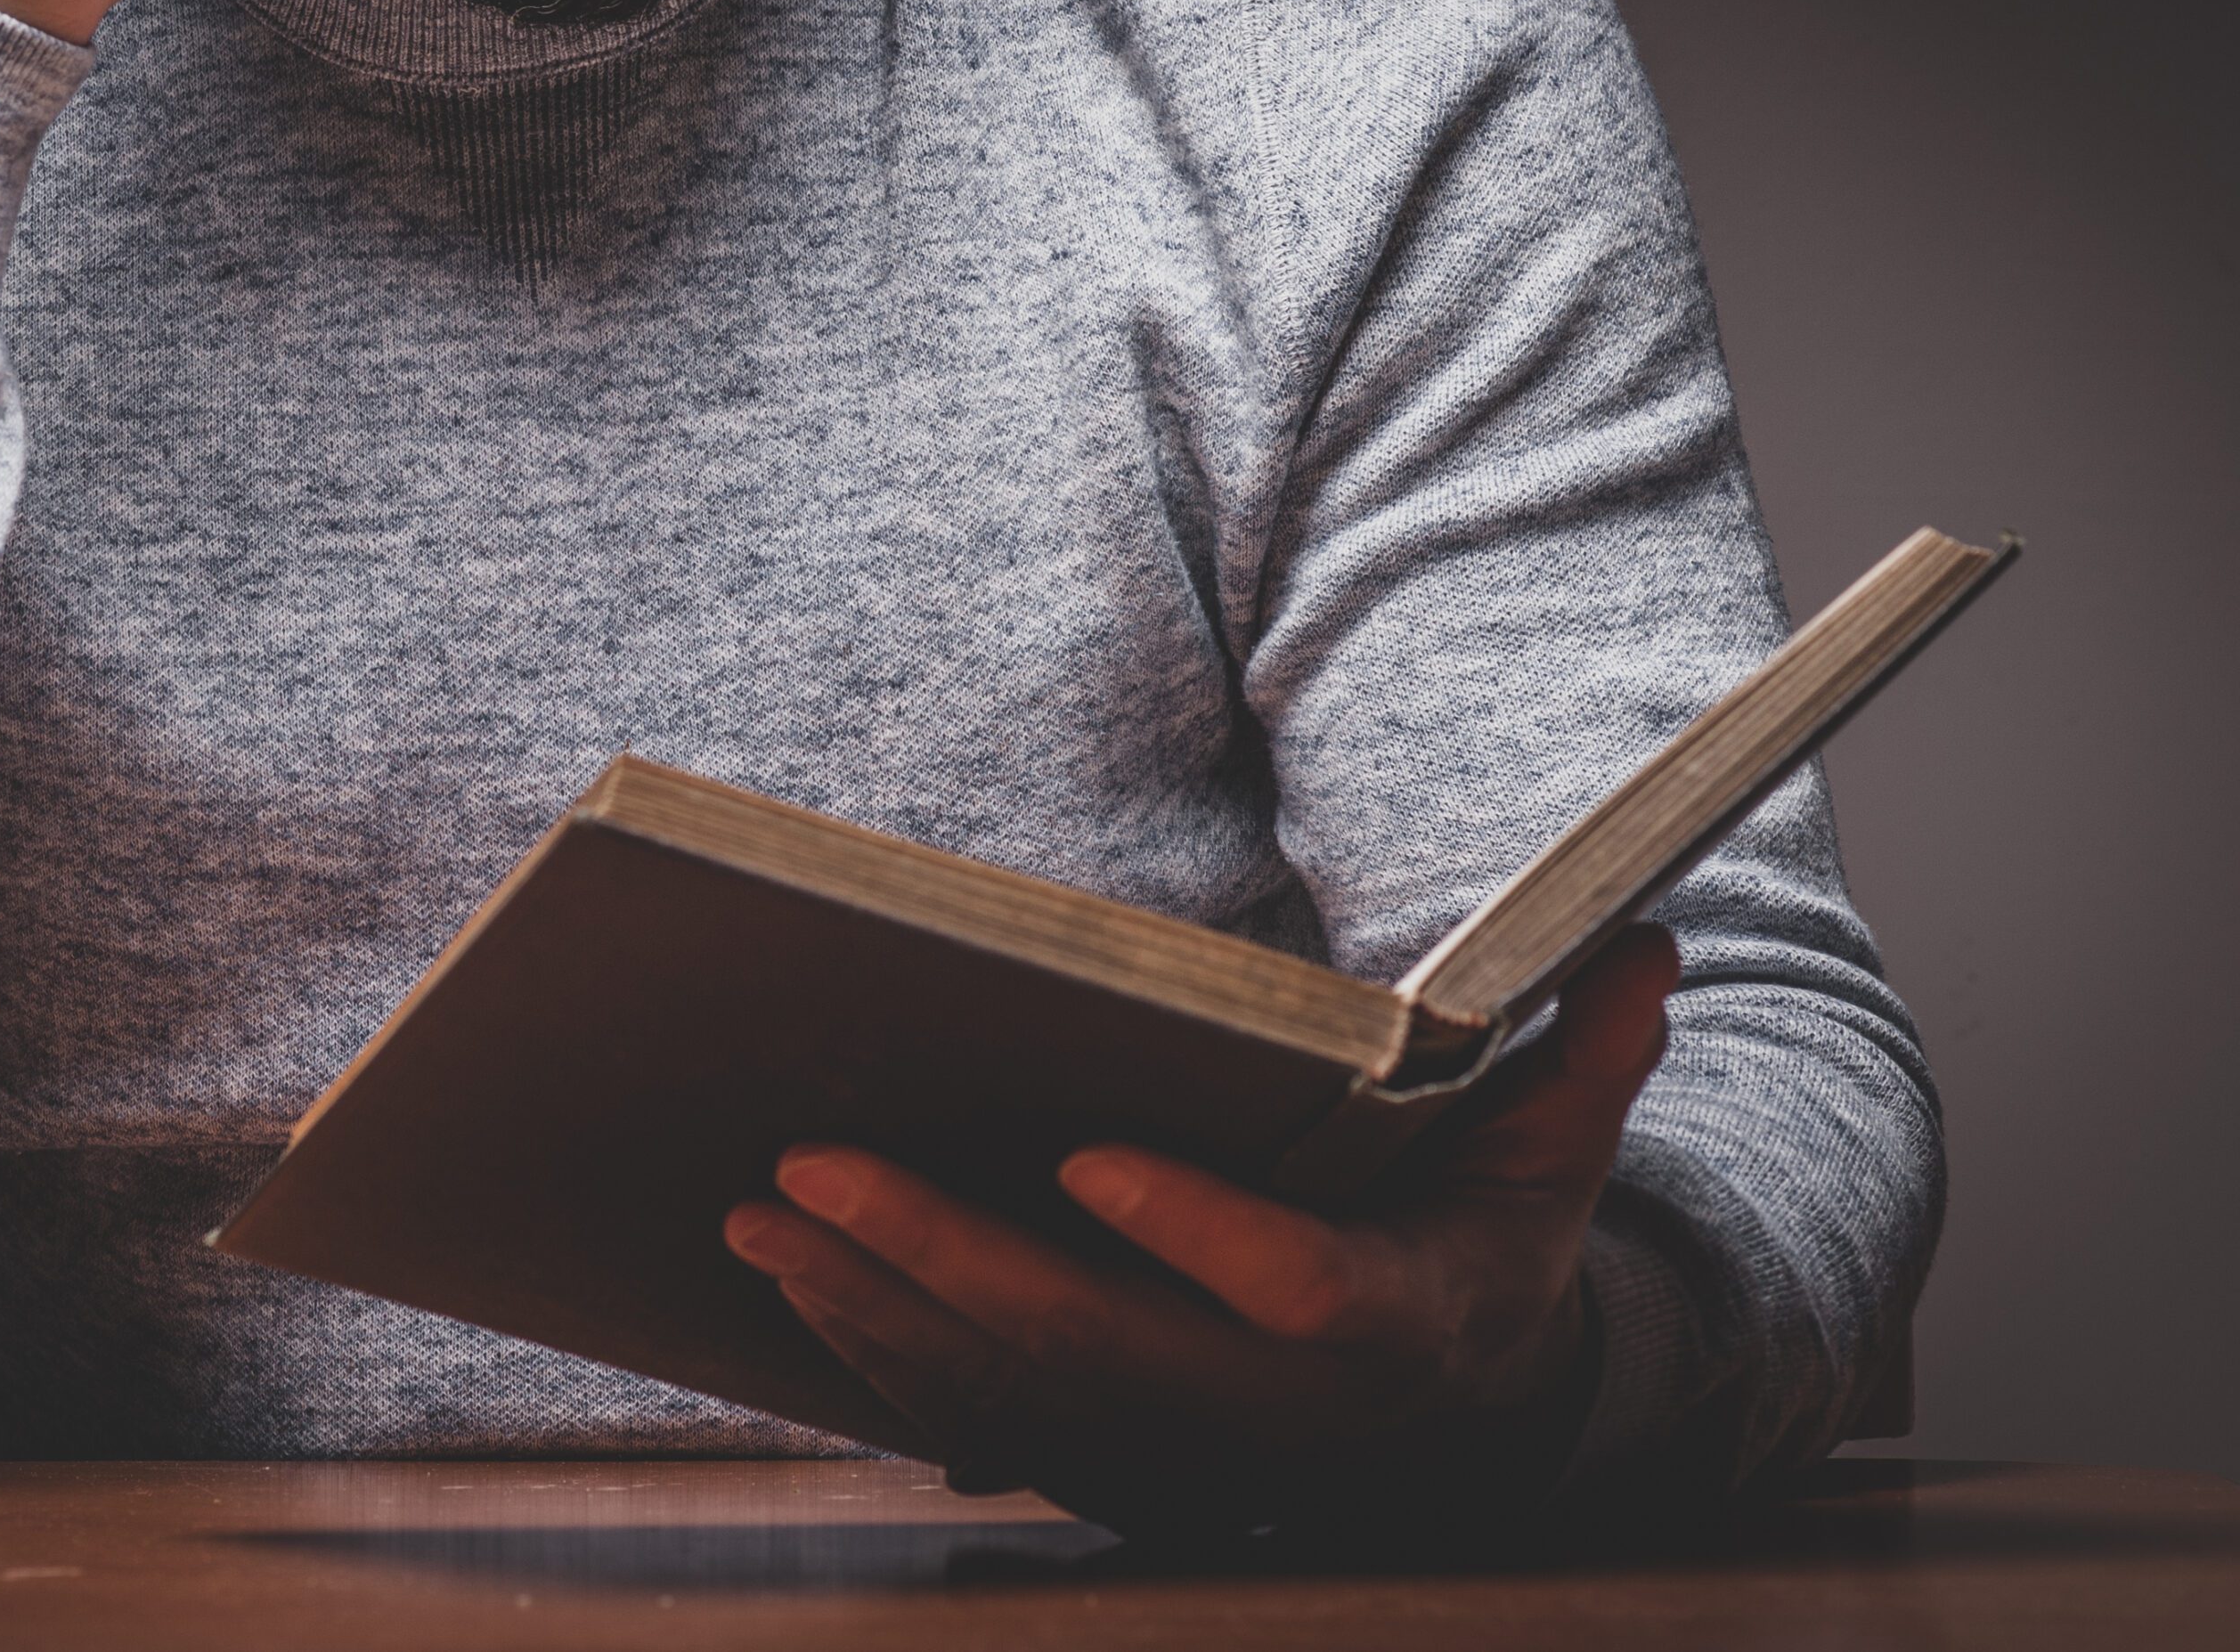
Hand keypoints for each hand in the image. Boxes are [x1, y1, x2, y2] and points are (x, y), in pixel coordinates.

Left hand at [722, 923, 1681, 1532]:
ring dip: (870, 1303)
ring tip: (760, 1207)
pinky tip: (786, 1268)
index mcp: (1400, 1319)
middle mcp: (1276, 1409)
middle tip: (812, 1161)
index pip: (1296, 1289)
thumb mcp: (1554, 1150)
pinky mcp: (1100, 1456)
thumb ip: (1588, 1052)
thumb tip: (1642, 945)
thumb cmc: (1482, 1234)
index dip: (1195, 1233)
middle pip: (1092, 1342)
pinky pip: (967, 1417)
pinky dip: (870, 1348)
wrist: (1452, 1399)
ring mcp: (1175, 1444)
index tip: (1084, 1152)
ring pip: (1003, 1391)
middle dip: (940, 1253)